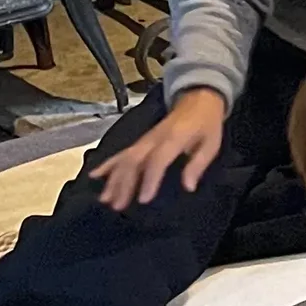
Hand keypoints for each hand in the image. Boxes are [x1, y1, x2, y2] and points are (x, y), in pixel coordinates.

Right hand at [95, 89, 226, 210]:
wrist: (198, 99)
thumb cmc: (206, 124)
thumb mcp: (211, 143)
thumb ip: (198, 164)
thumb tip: (188, 187)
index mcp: (174, 138)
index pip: (158, 160)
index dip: (149, 179)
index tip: (143, 200)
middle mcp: (154, 138)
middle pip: (134, 160)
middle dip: (124, 184)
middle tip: (118, 206)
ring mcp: (144, 139)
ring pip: (124, 158)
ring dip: (113, 179)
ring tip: (105, 199)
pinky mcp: (140, 140)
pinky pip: (121, 152)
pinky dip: (107, 164)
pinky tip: (94, 176)